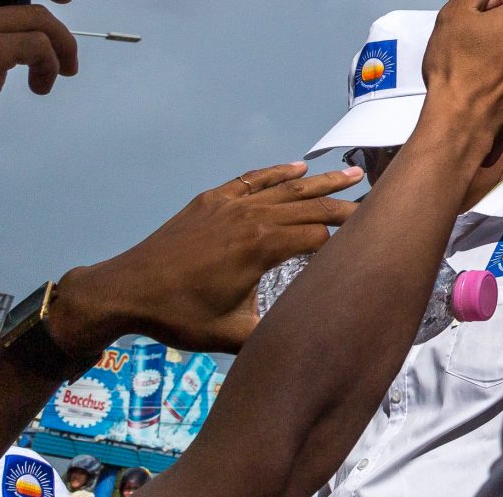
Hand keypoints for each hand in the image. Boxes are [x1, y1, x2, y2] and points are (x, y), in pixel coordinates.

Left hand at [48, 162, 362, 361]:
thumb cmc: (179, 316)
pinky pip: (253, 180)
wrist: (127, 290)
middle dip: (344, 204)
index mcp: (262, 246)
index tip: (371, 239)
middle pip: (309, 206)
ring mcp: (231, 204)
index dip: (346, 238)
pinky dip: (277, 172)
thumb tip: (308, 334)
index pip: (318, 236)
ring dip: (320, 181)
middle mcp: (253, 217)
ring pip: (286, 187)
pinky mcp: (212, 200)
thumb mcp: (232, 334)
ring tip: (351, 172)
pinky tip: (297, 166)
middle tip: (376, 200)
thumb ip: (274, 330)